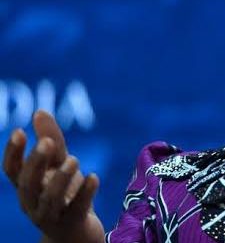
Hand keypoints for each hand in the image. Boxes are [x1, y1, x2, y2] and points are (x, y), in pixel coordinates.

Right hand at [3, 110, 104, 242]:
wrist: (77, 233)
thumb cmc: (65, 193)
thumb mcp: (58, 165)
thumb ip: (51, 140)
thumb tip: (39, 111)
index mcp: (27, 186)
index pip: (11, 171)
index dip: (13, 152)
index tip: (20, 131)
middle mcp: (33, 202)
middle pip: (27, 184)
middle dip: (36, 162)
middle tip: (47, 142)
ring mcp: (51, 216)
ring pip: (50, 199)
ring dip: (61, 179)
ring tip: (74, 159)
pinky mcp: (72, 223)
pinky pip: (77, 209)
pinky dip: (85, 194)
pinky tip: (95, 177)